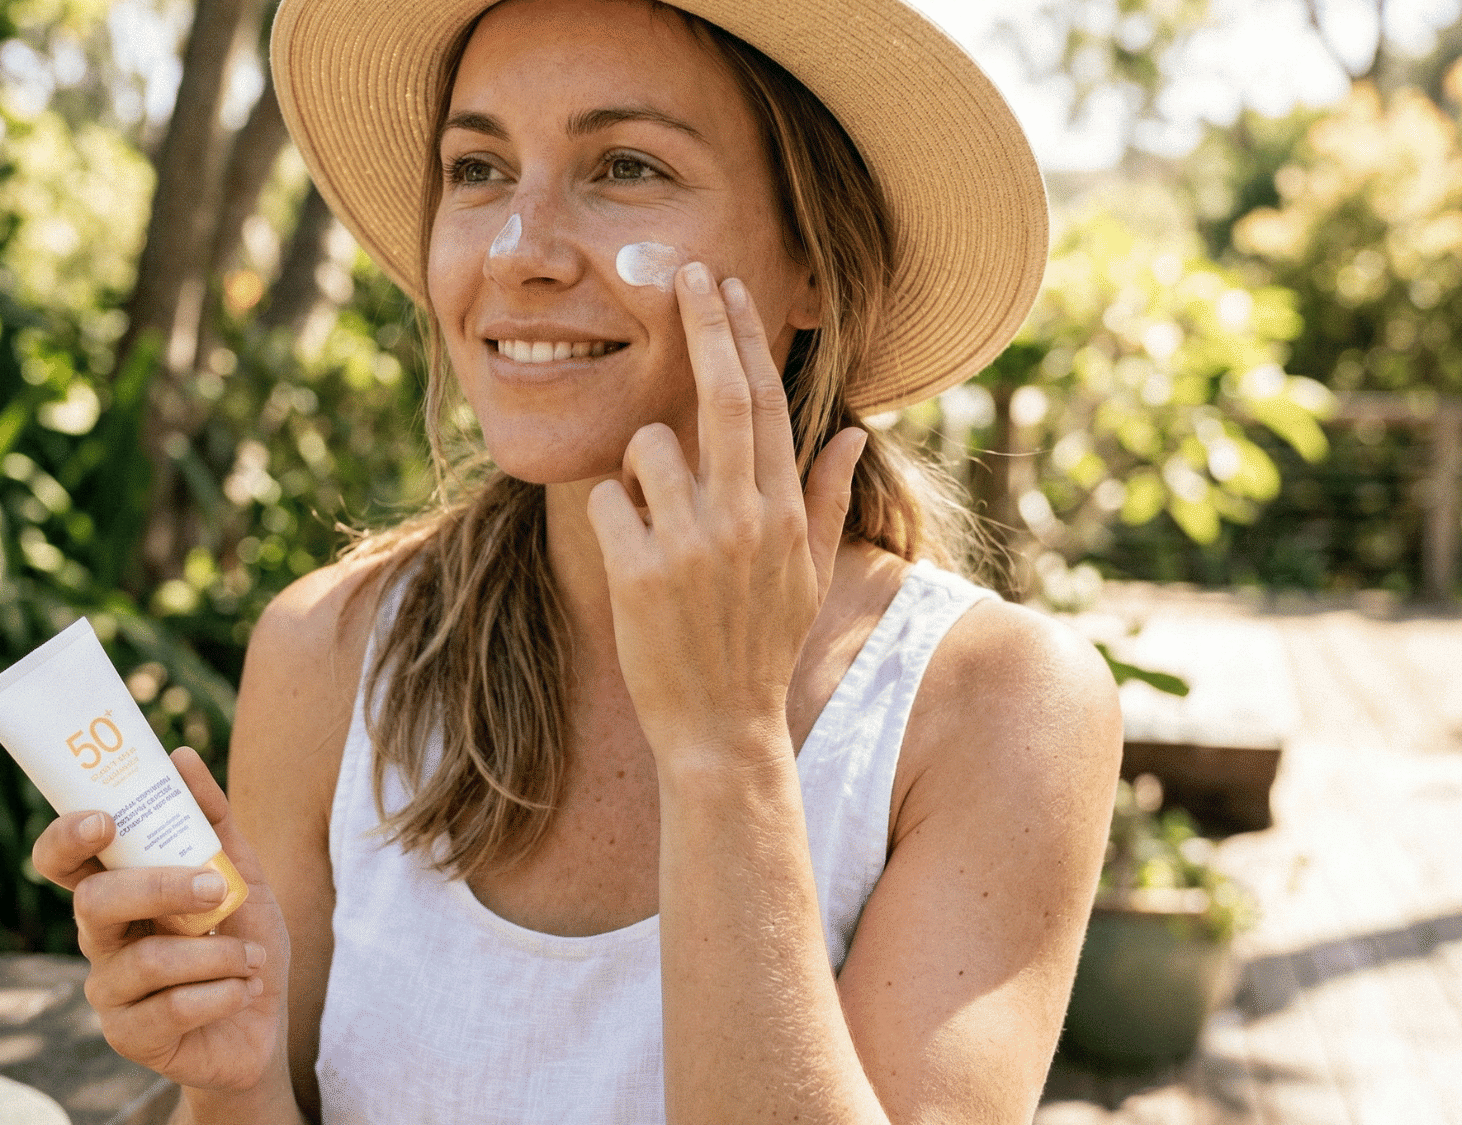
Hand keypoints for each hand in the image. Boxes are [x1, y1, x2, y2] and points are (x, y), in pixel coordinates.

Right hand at [31, 746, 289, 1091]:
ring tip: (252, 958)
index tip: (105, 821)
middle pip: (94, 903)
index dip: (67, 838)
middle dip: (159, 888)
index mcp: (117, 892)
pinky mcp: (129, 1037)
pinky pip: (169, 1009)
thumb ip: (213, 820)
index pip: (62, 861)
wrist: (263, 1025)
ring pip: (144, 960)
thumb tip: (181, 755)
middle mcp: (101, 938)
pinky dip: (222, 994)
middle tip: (215, 887)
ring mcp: (109, 991)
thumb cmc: (242, 943)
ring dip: (216, 953)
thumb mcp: (242, 875)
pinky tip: (243, 991)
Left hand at [585, 262, 865, 764]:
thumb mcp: (808, 575)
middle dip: (701, 325)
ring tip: (654, 522)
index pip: (765, 401)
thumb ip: (828, 498)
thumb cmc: (760, 649)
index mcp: (785, 511)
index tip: (725, 287)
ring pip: (647, 446)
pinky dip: (610, 516)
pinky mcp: (640, 569)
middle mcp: (746, 516)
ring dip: (639, 468)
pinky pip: (608, 500)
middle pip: (720, 394)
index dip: (742, 337)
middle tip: (681, 271)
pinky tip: (630, 556)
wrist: (721, 730)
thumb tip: (853, 430)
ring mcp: (693, 542)